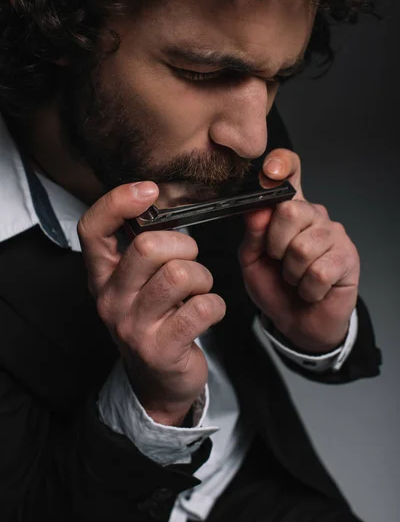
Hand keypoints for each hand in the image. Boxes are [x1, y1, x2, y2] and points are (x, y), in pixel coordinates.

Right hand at [78, 182, 225, 425]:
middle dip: (185, 247)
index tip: (149, 190)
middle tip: (191, 263)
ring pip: (180, 274)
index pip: (92, 228)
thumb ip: (142, 248)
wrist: (157, 382)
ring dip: (203, 278)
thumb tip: (161, 202)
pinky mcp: (160, 348)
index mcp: (102, 275)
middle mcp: (111, 299)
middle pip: (148, 247)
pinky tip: (207, 312)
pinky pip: (202, 308)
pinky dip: (215, 305)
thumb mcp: (137, 284)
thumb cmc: (154, 319)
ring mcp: (133, 326)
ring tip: (198, 291)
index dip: (118, 202)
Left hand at [239, 150, 359, 352]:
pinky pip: (319, 272)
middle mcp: (313, 215)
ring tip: (296, 278)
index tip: (270, 172)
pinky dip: (307, 288)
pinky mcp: (348, 257)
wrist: (297, 321)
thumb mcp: (251, 260)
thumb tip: (255, 209)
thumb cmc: (275, 286)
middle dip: (276, 245)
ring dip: (292, 274)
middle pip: (291, 210)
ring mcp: (334, 234)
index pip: (291, 171)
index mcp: (287, 209)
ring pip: (303, 247)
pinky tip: (310, 289)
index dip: (282, 164)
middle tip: (280, 261)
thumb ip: (252, 233)